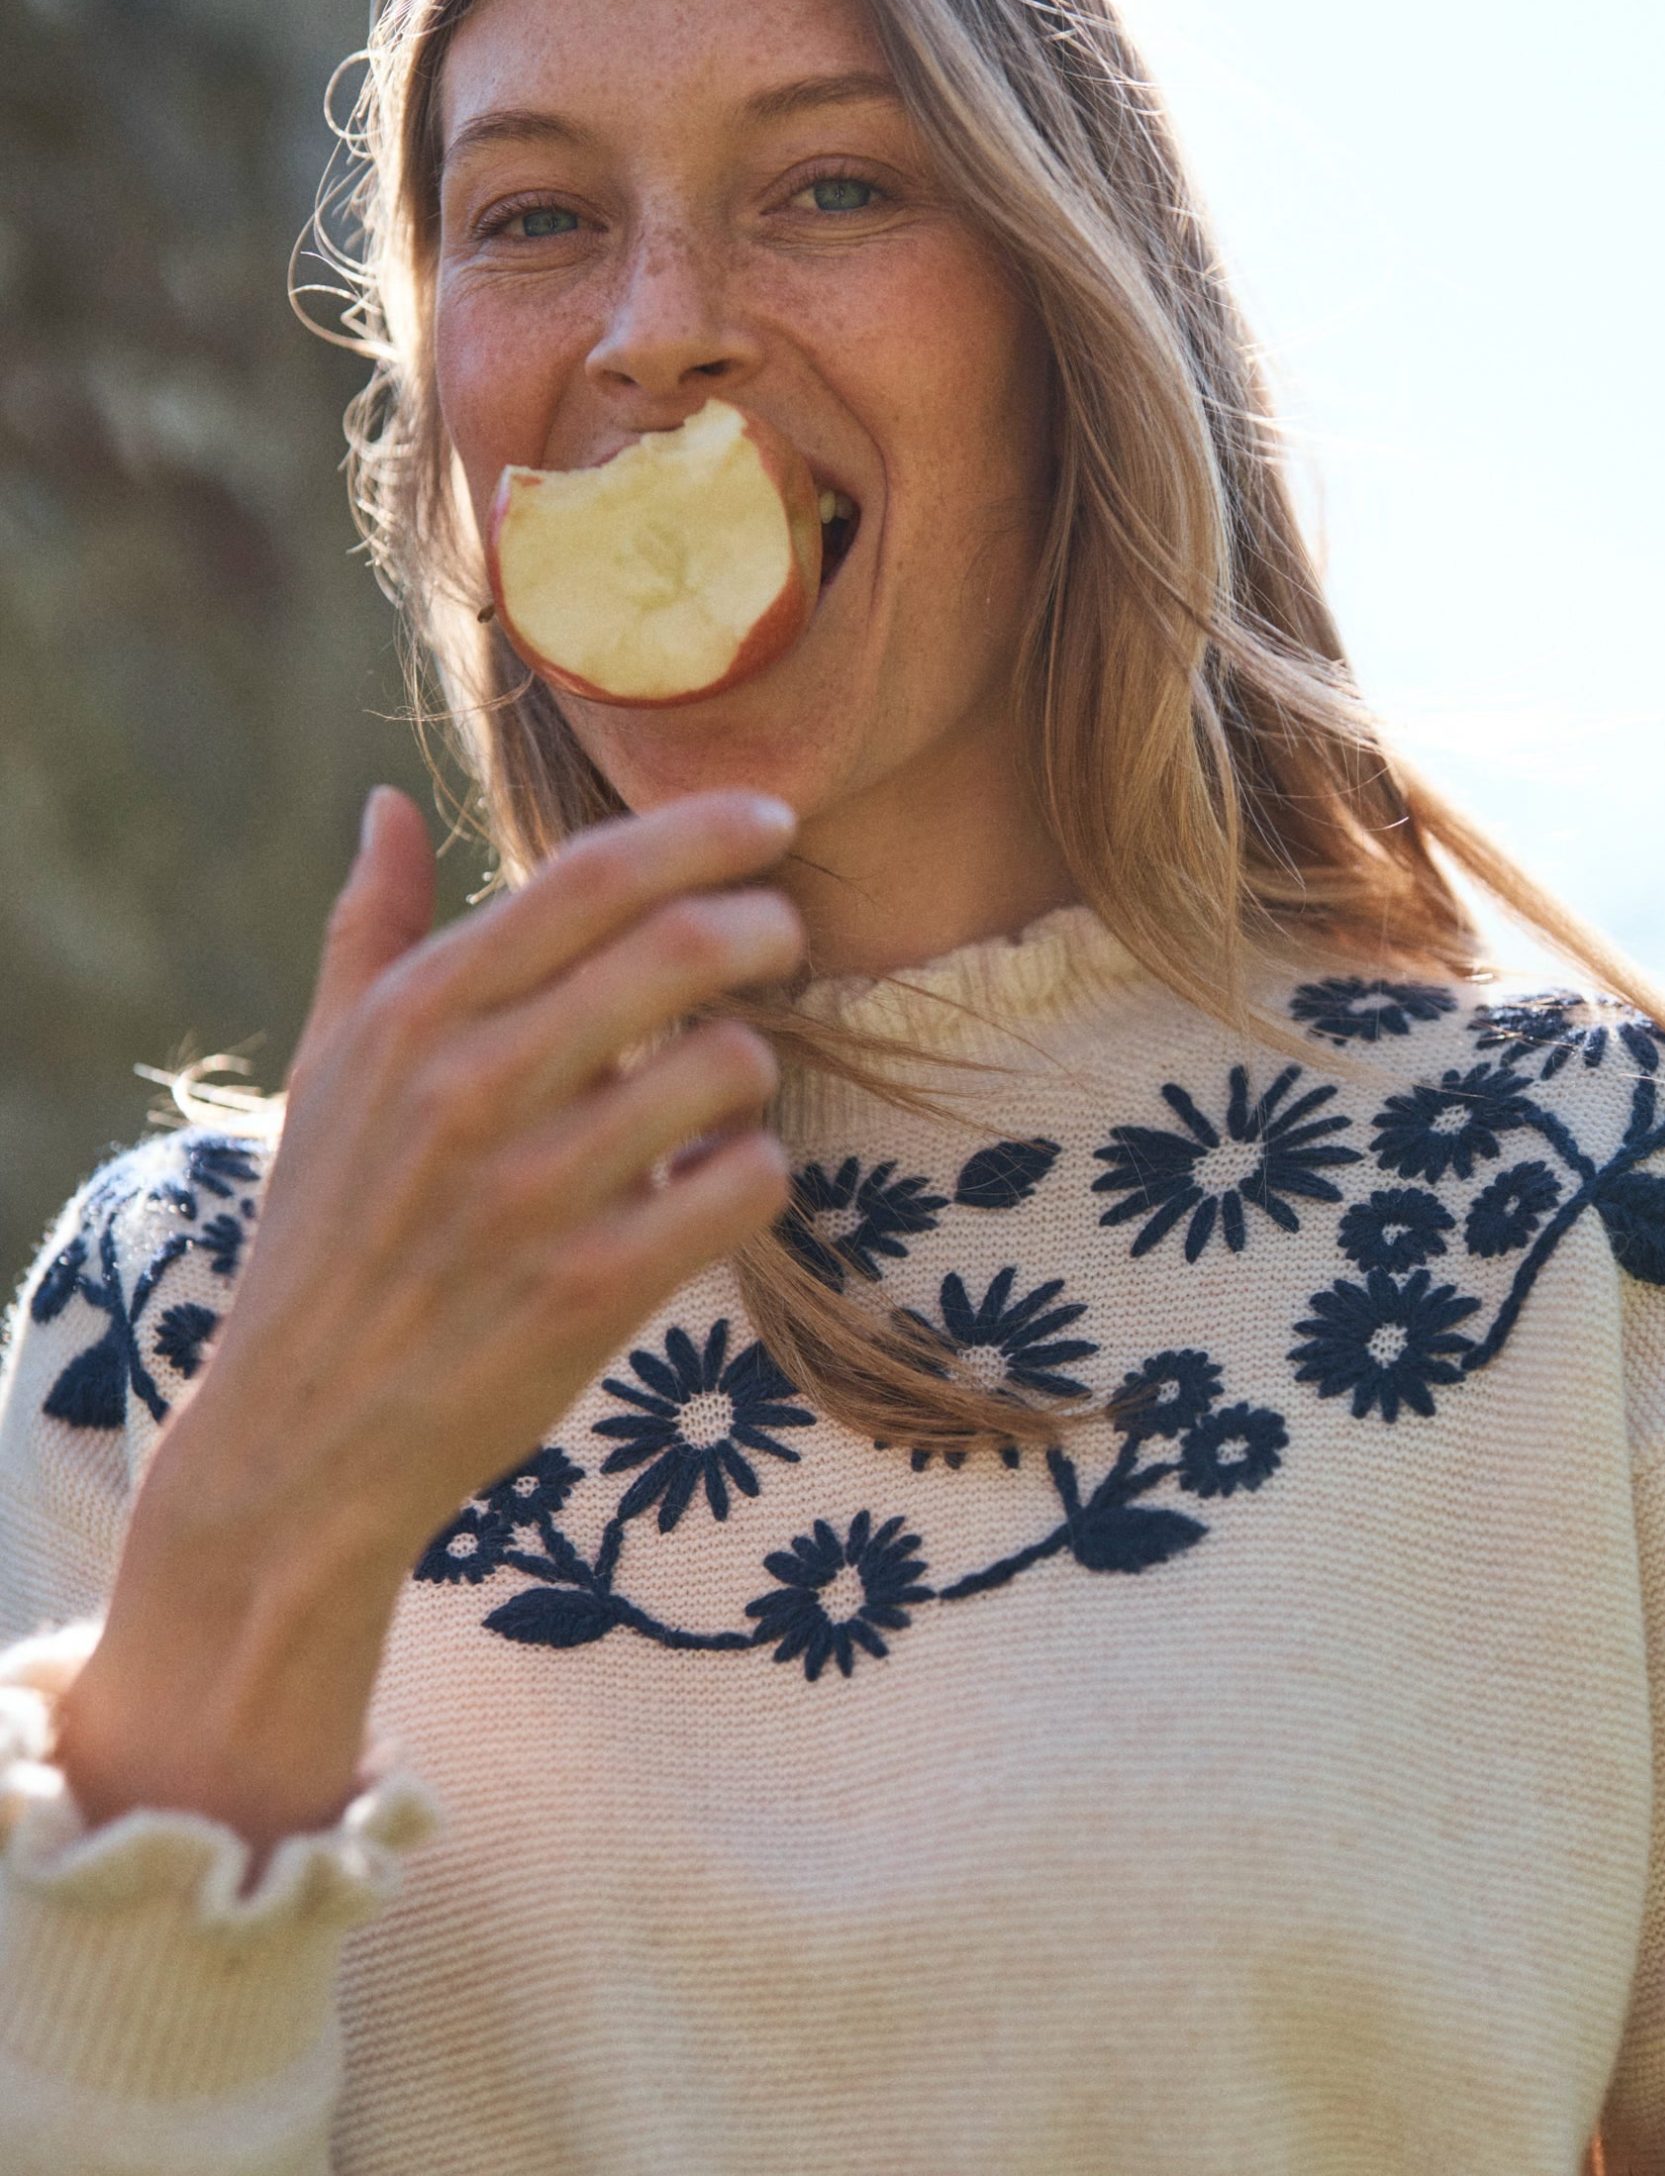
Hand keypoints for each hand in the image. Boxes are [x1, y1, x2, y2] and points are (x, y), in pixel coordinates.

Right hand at [56, 785, 804, 1848]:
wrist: (302, 1439)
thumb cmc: (329, 1234)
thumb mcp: (325, 1072)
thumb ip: (369, 931)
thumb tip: (385, 805)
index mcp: (416, 1016)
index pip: (591, 878)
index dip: (701, 831)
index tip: (768, 817)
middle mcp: (473, 1087)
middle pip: (683, 949)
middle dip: (764, 926)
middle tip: (781, 937)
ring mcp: (536, 1191)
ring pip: (731, 1063)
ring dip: (756, 1063)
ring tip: (725, 1088)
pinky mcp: (594, 1289)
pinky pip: (746, 1183)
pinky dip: (755, 1172)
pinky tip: (714, 1183)